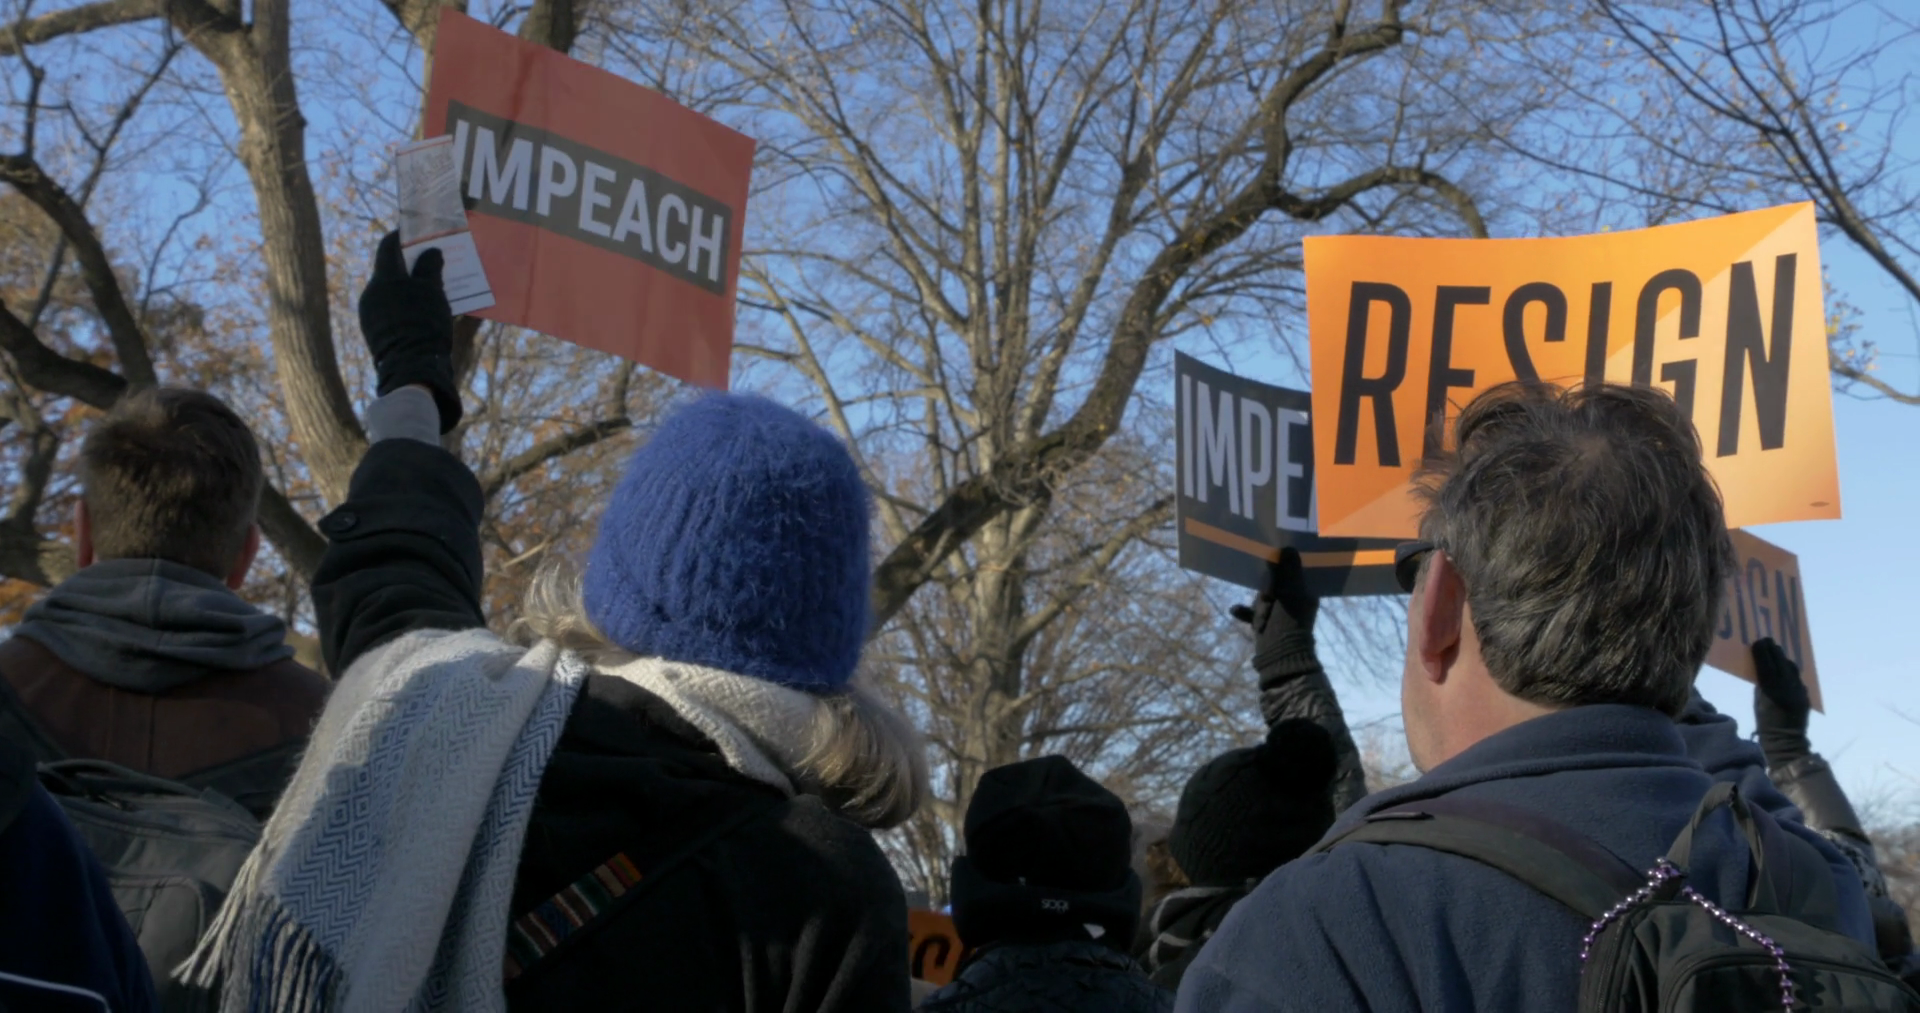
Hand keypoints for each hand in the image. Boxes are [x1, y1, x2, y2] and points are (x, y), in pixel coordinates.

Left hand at [357, 231, 460, 432]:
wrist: (412, 368)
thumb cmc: (423, 324)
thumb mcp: (432, 292)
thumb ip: (430, 267)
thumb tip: (430, 251)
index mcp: (382, 279)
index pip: (388, 247)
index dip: (402, 236)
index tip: (417, 232)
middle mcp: (371, 294)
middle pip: (391, 271)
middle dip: (411, 264)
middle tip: (433, 262)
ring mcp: (370, 315)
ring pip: (392, 292)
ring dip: (410, 287)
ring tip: (433, 291)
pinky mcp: (376, 333)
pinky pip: (392, 311)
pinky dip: (407, 306)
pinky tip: (424, 314)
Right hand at [1229, 547, 1320, 684]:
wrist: (1279, 657)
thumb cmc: (1288, 622)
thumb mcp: (1288, 593)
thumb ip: (1287, 571)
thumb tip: (1287, 547)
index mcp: (1306, 594)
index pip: (1295, 572)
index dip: (1284, 566)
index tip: (1273, 560)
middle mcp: (1295, 602)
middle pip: (1276, 583)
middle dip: (1267, 589)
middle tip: (1269, 598)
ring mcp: (1280, 613)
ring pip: (1264, 597)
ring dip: (1259, 602)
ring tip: (1262, 611)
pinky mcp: (1266, 624)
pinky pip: (1253, 612)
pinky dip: (1245, 612)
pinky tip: (1234, 609)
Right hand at [1752, 638, 1810, 766]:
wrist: (1786, 741)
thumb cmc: (1765, 724)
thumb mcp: (1758, 702)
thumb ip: (1761, 685)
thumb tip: (1761, 669)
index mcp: (1772, 691)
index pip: (1766, 666)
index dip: (1762, 652)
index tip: (1757, 641)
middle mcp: (1788, 688)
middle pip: (1780, 663)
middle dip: (1773, 650)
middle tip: (1766, 640)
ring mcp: (1799, 691)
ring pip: (1791, 668)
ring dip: (1782, 658)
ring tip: (1776, 650)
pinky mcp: (1805, 695)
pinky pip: (1797, 677)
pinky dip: (1789, 670)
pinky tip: (1784, 668)